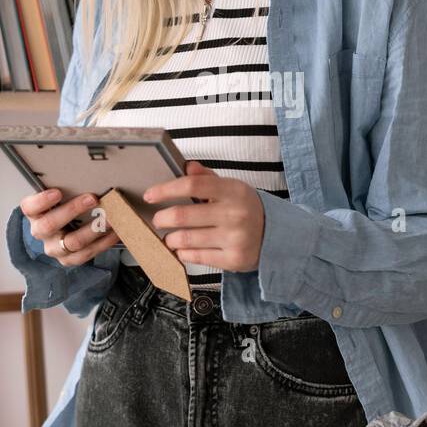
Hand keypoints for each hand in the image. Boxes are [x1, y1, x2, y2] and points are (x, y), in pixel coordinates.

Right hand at [19, 188, 118, 266]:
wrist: (62, 232)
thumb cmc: (62, 208)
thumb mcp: (59, 197)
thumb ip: (67, 188)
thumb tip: (90, 174)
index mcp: (34, 213)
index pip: (30, 207)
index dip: (42, 201)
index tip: (57, 192)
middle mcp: (40, 232)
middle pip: (50, 225)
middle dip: (73, 210)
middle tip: (92, 198)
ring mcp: (54, 248)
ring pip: (72, 242)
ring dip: (94, 229)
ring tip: (110, 218)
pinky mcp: (68, 260)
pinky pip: (86, 254)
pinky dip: (103, 242)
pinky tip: (114, 232)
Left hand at [142, 161, 264, 272]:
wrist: (276, 236)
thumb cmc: (246, 209)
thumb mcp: (232, 188)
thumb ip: (208, 178)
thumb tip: (187, 166)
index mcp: (233, 191)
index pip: (192, 185)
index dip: (166, 189)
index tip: (150, 195)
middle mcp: (235, 214)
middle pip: (183, 215)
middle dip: (162, 218)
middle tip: (158, 220)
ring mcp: (235, 239)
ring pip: (186, 239)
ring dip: (171, 239)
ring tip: (170, 237)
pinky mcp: (233, 260)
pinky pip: (196, 257)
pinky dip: (183, 253)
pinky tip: (182, 249)